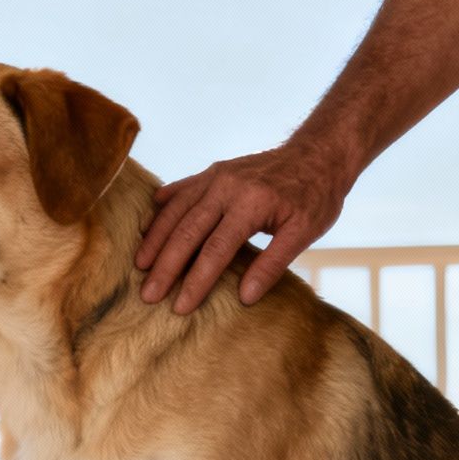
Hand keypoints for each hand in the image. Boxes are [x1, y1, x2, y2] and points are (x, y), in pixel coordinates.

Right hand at [134, 137, 355, 313]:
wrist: (318, 153)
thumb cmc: (315, 197)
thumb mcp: (304, 233)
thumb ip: (273, 265)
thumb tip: (245, 298)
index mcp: (251, 204)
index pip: (216, 250)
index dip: (196, 280)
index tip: (180, 306)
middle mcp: (227, 187)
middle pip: (187, 232)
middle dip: (165, 266)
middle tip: (148, 294)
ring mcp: (217, 176)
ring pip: (176, 210)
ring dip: (155, 239)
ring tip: (140, 265)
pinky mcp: (213, 171)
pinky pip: (180, 190)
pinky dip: (162, 208)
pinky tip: (146, 224)